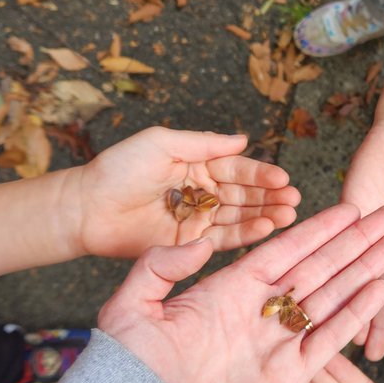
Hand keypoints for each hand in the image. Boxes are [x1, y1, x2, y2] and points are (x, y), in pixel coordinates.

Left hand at [73, 128, 299, 258]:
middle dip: (272, 196)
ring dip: (267, 215)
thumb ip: (204, 143)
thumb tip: (243, 139)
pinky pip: (225, 240)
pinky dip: (247, 234)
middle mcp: (204, 192)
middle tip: (295, 199)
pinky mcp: (191, 243)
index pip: (238, 168)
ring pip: (241, 217)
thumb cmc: (120, 168)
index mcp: (198, 165)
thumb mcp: (162, 143)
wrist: (88, 208)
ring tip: (289, 214)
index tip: (283, 178)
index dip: (261, 173)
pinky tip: (266, 228)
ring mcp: (199, 218)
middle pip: (245, 194)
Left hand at [98, 203, 383, 382]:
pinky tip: (379, 289)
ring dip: (364, 271)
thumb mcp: (130, 308)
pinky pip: (329, 339)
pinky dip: (355, 315)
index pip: (284, 251)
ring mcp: (276, 344)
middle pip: (318, 269)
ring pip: (331, 298)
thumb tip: (199, 242)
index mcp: (227, 291)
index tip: (349, 210)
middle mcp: (259, 313)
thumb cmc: (128, 373)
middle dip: (354, 243)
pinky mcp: (288, 378)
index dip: (318, 230)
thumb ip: (161, 266)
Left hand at [341, 124, 383, 358]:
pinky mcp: (341, 220)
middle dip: (382, 325)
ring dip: (356, 310)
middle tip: (376, 357)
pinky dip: (334, 277)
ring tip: (352, 342)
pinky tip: (328, 301)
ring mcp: (363, 236)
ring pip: (358, 280)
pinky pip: (336, 253)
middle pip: (383, 294)